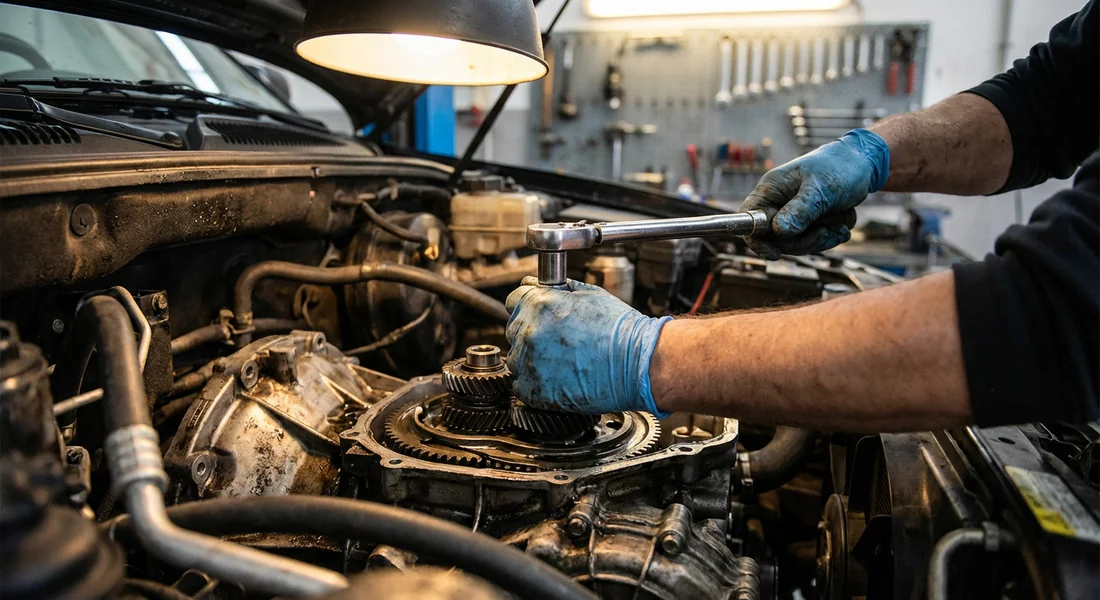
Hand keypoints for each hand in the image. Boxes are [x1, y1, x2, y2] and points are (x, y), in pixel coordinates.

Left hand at [505, 277, 670, 414]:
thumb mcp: (589, 293)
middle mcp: (530, 332)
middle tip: (557, 339)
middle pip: (513, 329)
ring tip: (561, 360)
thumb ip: (557, 288)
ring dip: (531, 358)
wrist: (637, 363)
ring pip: (516, 358)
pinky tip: (557, 378)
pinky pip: (521, 385)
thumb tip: (538, 284)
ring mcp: (530, 363)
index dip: (529, 306)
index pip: (514, 300)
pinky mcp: (536, 391)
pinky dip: (534, 383)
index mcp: (539, 304)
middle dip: (531, 331)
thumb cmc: (620, 329)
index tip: (539, 315)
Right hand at [742, 129, 889, 258]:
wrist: (863, 163)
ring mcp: (793, 214)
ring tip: (841, 226)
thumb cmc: (839, 167)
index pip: (749, 218)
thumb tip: (779, 231)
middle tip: (825, 232)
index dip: (756, 238)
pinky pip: (813, 241)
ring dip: (821, 239)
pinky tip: (843, 226)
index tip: (775, 253)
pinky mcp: (808, 222)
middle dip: (802, 241)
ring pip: (796, 243)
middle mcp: (778, 203)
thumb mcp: (821, 188)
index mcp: (771, 189)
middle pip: (775, 238)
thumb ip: (800, 210)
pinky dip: (830, 237)